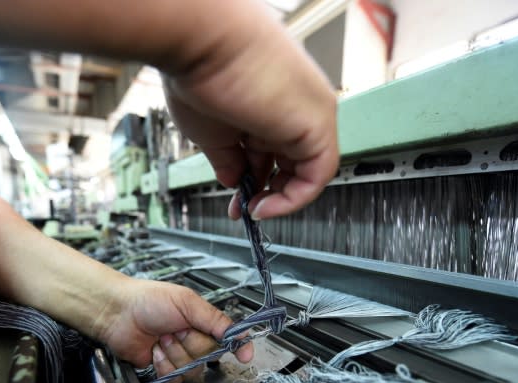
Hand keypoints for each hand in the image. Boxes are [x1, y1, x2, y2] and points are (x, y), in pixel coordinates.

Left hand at [94, 278, 253, 382]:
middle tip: (174, 330)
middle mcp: (191, 339)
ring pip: (191, 370)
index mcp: (200, 321)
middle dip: (190, 344)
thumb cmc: (148, 300)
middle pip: (208, 356)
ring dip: (174, 355)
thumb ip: (215, 319)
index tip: (245, 356)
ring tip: (160, 339)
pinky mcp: (162, 369)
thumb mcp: (187, 302)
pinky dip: (163, 368)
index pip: (227, 338)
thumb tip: (240, 333)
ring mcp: (177, 355)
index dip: (238, 347)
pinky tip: (153, 352)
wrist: (117, 313)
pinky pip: (175, 380)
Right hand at [162, 2, 338, 220]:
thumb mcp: (212, 129)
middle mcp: (295, 105)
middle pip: (292, 162)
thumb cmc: (198, 68)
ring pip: (309, 169)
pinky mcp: (318, 121)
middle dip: (265, 192)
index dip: (254, 179)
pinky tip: (266, 205)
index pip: (272, 150)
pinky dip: (295, 198)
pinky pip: (319, 174)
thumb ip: (228, 158)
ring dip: (280, 198)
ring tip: (251, 208)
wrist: (199, 39)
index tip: (236, 198)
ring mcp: (310, 111)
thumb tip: (233, 180)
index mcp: (271, 101)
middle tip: (243, 208)